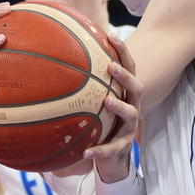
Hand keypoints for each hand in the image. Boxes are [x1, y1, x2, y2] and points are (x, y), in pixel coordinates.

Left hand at [86, 32, 142, 183]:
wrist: (113, 159)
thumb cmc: (103, 126)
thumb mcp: (96, 106)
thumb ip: (86, 88)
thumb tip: (57, 63)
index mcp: (125, 96)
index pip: (130, 70)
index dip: (124, 53)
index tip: (111, 35)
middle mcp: (132, 109)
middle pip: (136, 88)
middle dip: (125, 76)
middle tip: (111, 67)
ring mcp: (128, 129)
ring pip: (131, 115)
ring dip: (119, 107)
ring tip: (106, 101)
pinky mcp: (121, 148)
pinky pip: (110, 149)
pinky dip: (98, 151)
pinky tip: (84, 153)